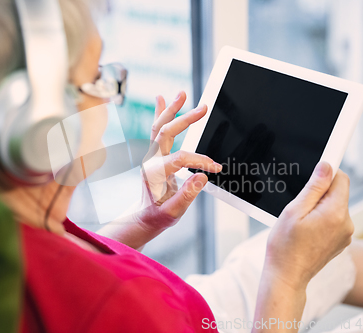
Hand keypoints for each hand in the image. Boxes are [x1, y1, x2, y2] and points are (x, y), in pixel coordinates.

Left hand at [134, 91, 221, 231]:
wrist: (145, 216)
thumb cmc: (160, 214)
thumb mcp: (174, 211)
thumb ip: (187, 195)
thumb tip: (202, 177)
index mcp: (155, 173)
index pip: (181, 159)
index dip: (200, 161)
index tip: (216, 167)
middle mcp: (151, 160)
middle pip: (167, 132)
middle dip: (185, 119)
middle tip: (203, 108)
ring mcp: (151, 155)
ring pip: (159, 126)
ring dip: (171, 109)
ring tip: (182, 93)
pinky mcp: (154, 153)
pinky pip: (155, 129)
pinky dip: (159, 113)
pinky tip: (162, 99)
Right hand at [264, 162, 353, 290]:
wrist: (287, 275)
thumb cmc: (284, 246)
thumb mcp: (294, 211)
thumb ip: (313, 187)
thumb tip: (326, 166)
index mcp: (335, 213)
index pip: (341, 179)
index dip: (326, 173)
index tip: (311, 176)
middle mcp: (346, 223)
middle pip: (338, 193)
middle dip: (319, 193)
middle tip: (298, 205)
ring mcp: (345, 234)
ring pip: (335, 206)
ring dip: (319, 207)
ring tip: (300, 222)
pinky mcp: (341, 241)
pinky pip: (334, 220)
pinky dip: (321, 219)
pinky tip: (306, 230)